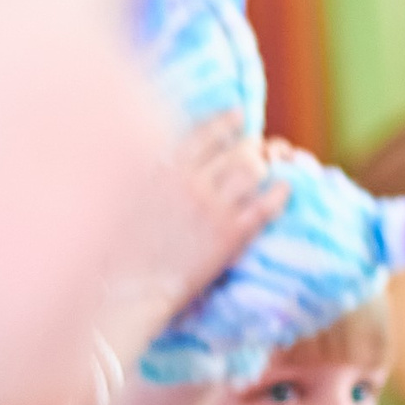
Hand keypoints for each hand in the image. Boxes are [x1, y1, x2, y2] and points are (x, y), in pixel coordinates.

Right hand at [118, 112, 287, 325]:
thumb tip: (163, 153)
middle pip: (236, 150)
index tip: (240, 115)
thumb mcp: (125, 196)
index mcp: (162, 169)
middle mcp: (189, 183)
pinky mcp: (229, 236)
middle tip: (257, 150)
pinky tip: (285, 189)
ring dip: (265, 166)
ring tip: (269, 170)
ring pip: (253, 170)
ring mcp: (211, 208)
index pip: (203, 133)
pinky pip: (266, 205)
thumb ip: (149, 171)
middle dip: (251, 147)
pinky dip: (280, 192)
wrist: (127, 289)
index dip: (226, 122)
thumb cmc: (118, 248)